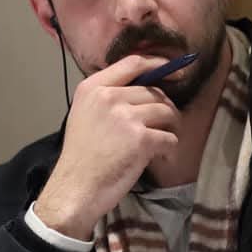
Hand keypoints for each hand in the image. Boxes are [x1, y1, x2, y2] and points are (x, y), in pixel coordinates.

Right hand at [32, 54, 181, 238]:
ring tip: (160, 142)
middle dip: (164, 107)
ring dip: (169, 127)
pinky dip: (168, 148)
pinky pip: (170, 138)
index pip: (133, 63)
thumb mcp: (84, 114)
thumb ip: (107, 97)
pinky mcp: (141, 139)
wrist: (76, 188)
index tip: (175, 70)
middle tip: (164, 124)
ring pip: (166, 111)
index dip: (159, 63)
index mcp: (93, 88)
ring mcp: (126, 117)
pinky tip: (158, 156)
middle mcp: (110, 97)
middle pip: (154, 91)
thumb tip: (143, 89)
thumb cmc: (80, 157)